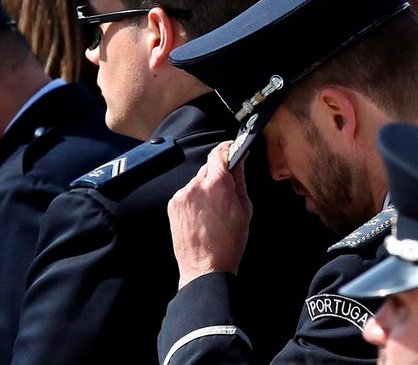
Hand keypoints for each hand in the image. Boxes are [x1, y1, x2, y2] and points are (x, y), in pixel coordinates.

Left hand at [168, 141, 252, 288]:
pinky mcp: (173, 204)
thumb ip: (240, 180)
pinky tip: (202, 216)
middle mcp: (196, 185)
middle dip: (218, 174)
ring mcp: (182, 195)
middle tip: (226, 190)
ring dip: (206, 187)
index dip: (227, 149)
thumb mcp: (245, 209)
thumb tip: (240, 160)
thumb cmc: (229, 243)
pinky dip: (195, 198)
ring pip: (197, 180)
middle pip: (208, 167)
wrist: (205, 268)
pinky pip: (187, 193)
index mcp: (218, 184)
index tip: (232, 149)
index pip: (220, 153)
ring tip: (214, 210)